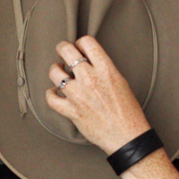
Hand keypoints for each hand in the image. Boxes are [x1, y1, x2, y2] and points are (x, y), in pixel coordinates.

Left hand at [46, 36, 149, 154]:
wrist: (127, 136)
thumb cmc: (128, 111)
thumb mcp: (121, 82)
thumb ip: (104, 69)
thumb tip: (89, 62)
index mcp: (106, 69)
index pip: (86, 42)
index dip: (80, 43)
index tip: (79, 49)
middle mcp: (90, 79)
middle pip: (66, 51)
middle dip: (62, 49)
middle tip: (62, 53)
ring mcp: (79, 95)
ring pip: (55, 73)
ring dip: (55, 71)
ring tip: (59, 72)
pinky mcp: (71, 111)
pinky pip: (51, 99)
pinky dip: (50, 94)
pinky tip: (54, 92)